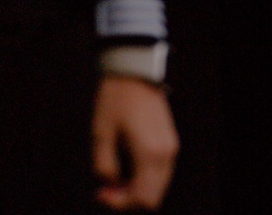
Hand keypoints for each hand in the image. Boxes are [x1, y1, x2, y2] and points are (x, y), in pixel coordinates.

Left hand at [93, 75, 178, 209]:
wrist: (135, 70)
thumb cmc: (117, 99)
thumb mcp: (101, 133)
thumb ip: (104, 166)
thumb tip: (110, 183)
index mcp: (150, 154)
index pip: (142, 198)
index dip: (120, 204)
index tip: (101, 193)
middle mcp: (166, 154)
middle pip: (153, 198)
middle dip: (128, 199)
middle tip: (107, 189)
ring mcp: (171, 146)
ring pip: (158, 187)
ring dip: (137, 190)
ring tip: (115, 179)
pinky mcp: (169, 140)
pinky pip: (161, 172)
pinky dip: (145, 178)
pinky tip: (128, 168)